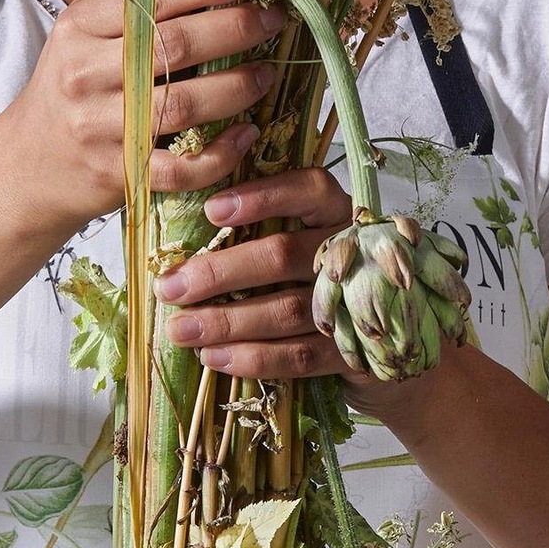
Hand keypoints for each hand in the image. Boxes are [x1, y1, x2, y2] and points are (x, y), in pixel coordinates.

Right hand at [0, 0, 284, 235]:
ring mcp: (99, 127)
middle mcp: (84, 73)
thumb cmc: (74, 91)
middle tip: (273, 21)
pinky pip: (180, 167)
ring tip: (265, 74)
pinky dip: (220, 153)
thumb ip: (138, 12)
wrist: (28, 165)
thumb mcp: (87, 38)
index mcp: (80, 27)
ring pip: (183, 104)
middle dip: (236, 29)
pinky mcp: (117, 174)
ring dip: (237, 87)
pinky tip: (243, 135)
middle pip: (176, 46)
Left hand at [153, 166, 356, 381]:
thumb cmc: (311, 285)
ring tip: (182, 330)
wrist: (378, 345)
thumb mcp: (293, 249)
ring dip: (228, 322)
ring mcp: (357, 305)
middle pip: (284, 255)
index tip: (210, 211)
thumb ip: (255, 236)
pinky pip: (300, 356)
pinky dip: (253, 358)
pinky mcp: (355, 353)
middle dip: (219, 273)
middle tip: (170, 288)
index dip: (262, 197)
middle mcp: (353, 253)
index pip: (310, 189)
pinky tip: (214, 357)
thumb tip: (184, 252)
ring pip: (287, 310)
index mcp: (337, 215)